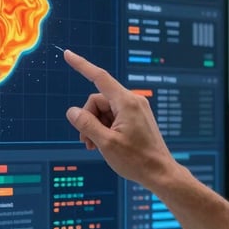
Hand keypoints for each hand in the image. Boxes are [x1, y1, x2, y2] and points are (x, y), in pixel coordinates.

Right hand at [63, 49, 175, 187]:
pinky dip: (105, 128)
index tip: (68, 54)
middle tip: (86, 142)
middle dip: (88, 119)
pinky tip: (104, 144)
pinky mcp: (136, 118)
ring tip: (95, 146)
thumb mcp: (105, 143)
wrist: (160, 174)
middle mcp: (132, 101)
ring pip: (104, 110)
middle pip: (98, 101)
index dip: (81, 65)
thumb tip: (72, 111)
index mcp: (126, 103)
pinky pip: (113, 116)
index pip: (99, 77)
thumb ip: (86, 124)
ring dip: (96, 126)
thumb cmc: (136, 160)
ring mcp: (135, 110)